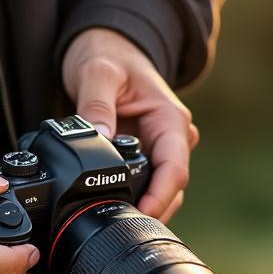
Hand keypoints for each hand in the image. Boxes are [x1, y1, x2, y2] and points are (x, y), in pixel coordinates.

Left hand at [63, 27, 198, 221]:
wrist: (108, 47)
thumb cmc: (109, 54)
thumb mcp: (98, 72)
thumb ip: (97, 105)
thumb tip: (100, 139)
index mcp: (170, 119)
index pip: (175, 169)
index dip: (160, 197)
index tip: (140, 215)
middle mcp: (171, 137)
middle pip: (171, 187)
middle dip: (150, 210)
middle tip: (118, 226)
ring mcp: (159, 148)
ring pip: (159, 189)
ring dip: (141, 206)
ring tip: (110, 220)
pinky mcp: (144, 155)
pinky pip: (143, 183)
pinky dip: (130, 196)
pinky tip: (109, 207)